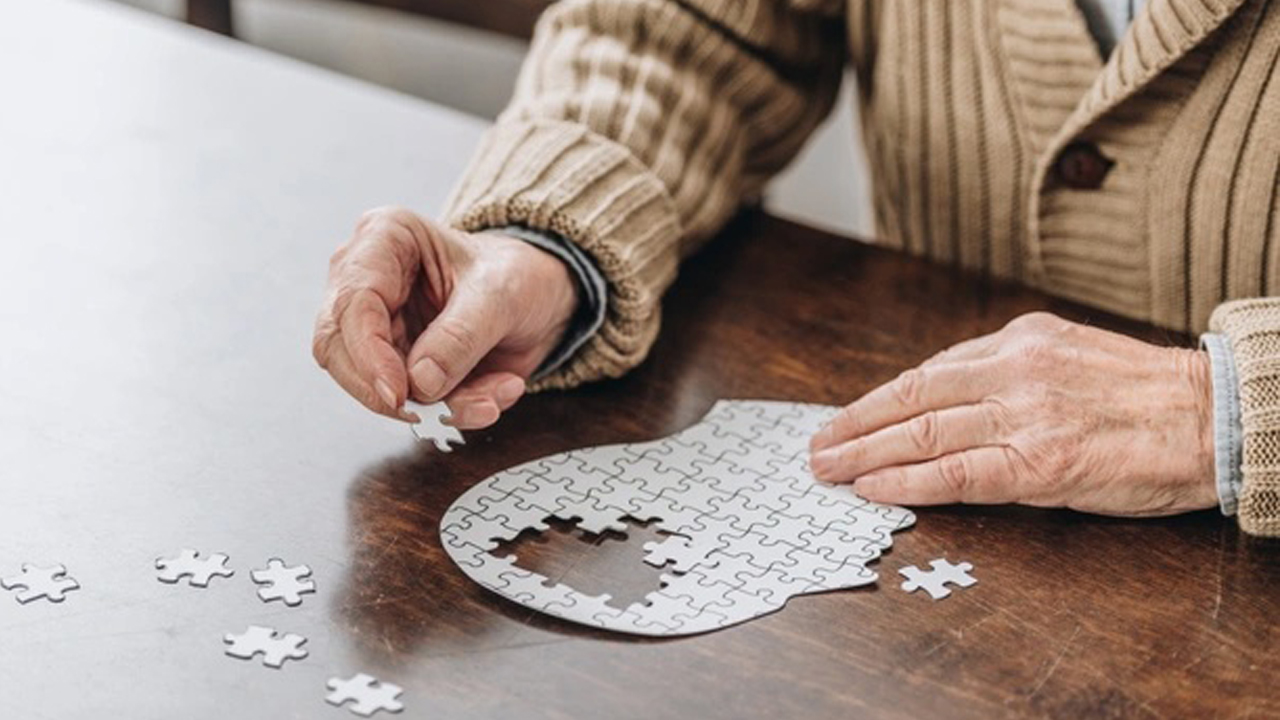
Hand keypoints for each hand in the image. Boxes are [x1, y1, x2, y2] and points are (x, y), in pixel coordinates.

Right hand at [312, 207, 578, 428]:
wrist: (539, 296)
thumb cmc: (516, 274)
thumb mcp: (501, 294)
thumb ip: (461, 336)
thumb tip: (420, 381)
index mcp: (385, 238)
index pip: (352, 303)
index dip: (368, 355)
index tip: (399, 393)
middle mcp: (368, 280)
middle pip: (338, 348)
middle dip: (385, 389)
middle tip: (427, 413)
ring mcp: (377, 326)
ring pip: (371, 384)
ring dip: (434, 405)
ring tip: (491, 397)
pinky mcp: (395, 362)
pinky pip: (409, 402)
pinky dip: (452, 410)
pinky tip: (493, 395)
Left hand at [809, 312, 1216, 516]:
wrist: (1214, 416)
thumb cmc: (1144, 393)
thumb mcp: (1068, 354)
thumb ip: (1008, 369)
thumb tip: (945, 395)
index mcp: (1018, 340)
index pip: (927, 372)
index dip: (876, 400)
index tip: (844, 417)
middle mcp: (1013, 370)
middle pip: (910, 399)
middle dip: (854, 425)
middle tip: (817, 447)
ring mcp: (1024, 416)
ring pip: (922, 433)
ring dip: (864, 454)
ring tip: (828, 469)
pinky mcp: (1040, 463)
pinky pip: (957, 474)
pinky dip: (906, 482)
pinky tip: (874, 489)